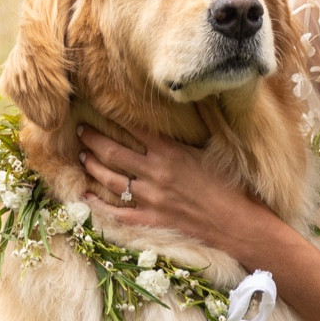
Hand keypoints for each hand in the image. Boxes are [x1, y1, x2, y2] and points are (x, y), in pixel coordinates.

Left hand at [75, 123, 273, 259]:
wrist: (238, 223)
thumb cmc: (231, 185)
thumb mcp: (216, 149)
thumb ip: (202, 123)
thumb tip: (199, 97)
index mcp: (170, 153)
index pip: (135, 129)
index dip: (115, 117)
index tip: (100, 108)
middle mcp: (155, 173)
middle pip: (113, 153)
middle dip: (93, 139)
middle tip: (81, 131)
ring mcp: (150, 199)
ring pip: (111, 180)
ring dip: (92, 166)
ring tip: (82, 156)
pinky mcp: (152, 219)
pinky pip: (118, 213)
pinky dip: (99, 205)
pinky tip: (87, 197)